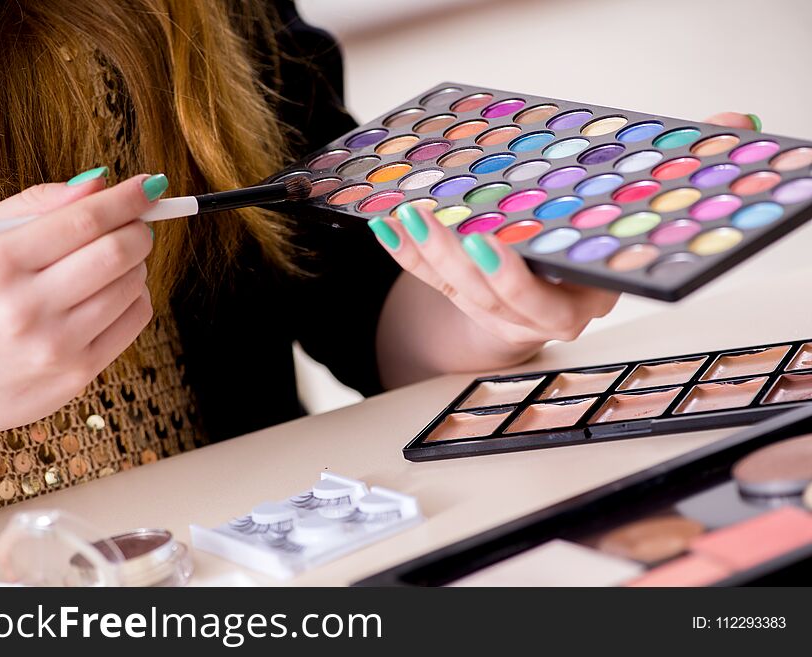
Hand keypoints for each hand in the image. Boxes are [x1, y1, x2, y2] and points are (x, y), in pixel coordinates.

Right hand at [0, 170, 165, 459]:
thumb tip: (98, 182)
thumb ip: (35, 204)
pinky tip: (111, 294)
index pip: (83, 220)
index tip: (150, 185)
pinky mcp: (78, 374)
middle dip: (138, 230)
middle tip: (135, 224)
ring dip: (135, 264)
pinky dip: (135, 297)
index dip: (126, 199)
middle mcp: (26, 307)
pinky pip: (135, 319)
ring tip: (112, 263)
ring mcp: (56, 345)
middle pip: (117, 252)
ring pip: (132, 285)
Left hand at [370, 112, 760, 383]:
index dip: (511, 272)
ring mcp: (486, 306)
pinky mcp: (456, 294)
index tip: (487, 238)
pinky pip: (423, 278)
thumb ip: (672, 174)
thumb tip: (734, 122)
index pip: (539, 297)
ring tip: (404, 211)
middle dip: (455, 256)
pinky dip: (403, 251)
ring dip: (423, 248)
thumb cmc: (588, 252)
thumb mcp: (630, 224)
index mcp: (571, 302)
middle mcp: (524, 312)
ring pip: (449, 285)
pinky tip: (385, 220)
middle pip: (485, 290)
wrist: (547, 302)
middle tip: (434, 218)